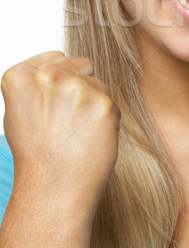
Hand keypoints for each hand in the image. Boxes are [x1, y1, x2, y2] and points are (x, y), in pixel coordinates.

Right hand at [1, 51, 120, 217]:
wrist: (53, 190)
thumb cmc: (36, 155)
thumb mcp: (18, 111)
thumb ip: (34, 83)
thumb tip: (57, 63)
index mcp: (20, 76)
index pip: (55, 57)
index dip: (58, 82)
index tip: (51, 106)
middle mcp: (47, 76)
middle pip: (80, 66)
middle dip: (79, 88)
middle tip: (65, 124)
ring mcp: (77, 88)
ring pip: (98, 85)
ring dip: (93, 105)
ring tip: (75, 134)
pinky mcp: (103, 104)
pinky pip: (111, 103)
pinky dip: (106, 121)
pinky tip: (90, 140)